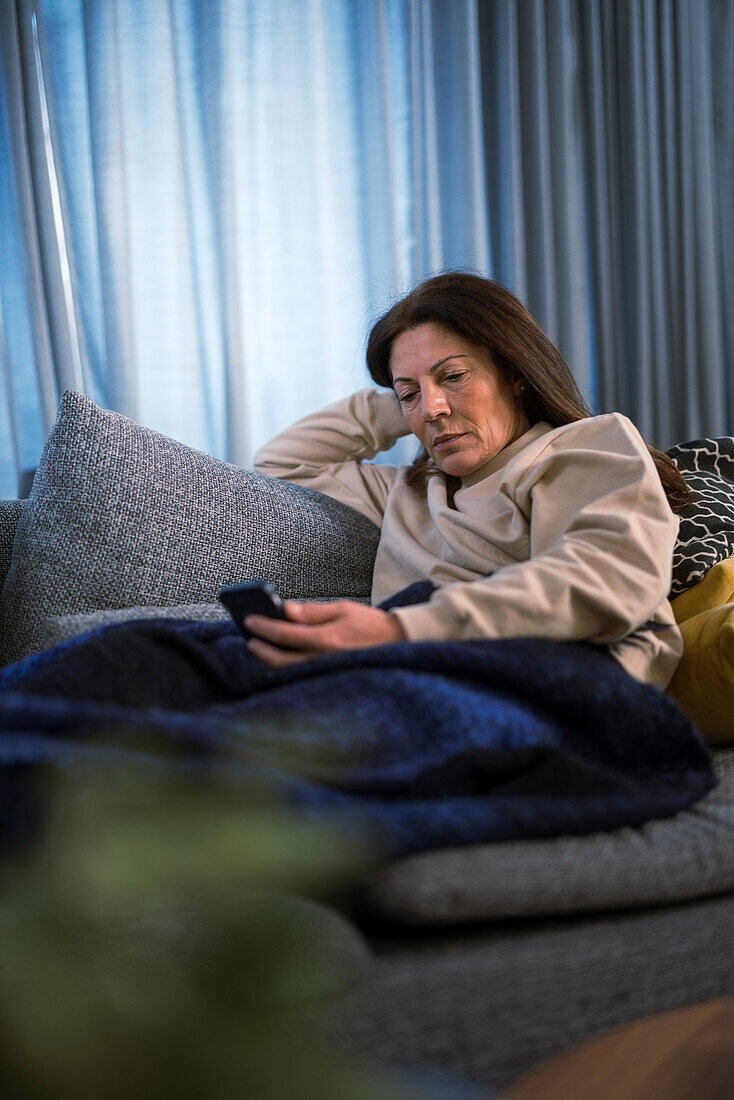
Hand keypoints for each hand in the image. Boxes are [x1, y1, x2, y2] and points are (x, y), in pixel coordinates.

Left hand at [245, 599, 405, 667]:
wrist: (399, 644)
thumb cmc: (371, 624)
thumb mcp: (342, 608)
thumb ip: (312, 610)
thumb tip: (286, 609)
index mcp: (325, 639)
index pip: (283, 634)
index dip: (262, 627)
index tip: (248, 620)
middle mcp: (322, 660)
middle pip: (279, 660)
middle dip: (260, 649)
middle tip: (249, 638)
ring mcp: (325, 672)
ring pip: (288, 672)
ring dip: (270, 660)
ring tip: (261, 648)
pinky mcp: (329, 678)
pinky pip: (301, 676)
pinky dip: (286, 668)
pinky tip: (281, 659)